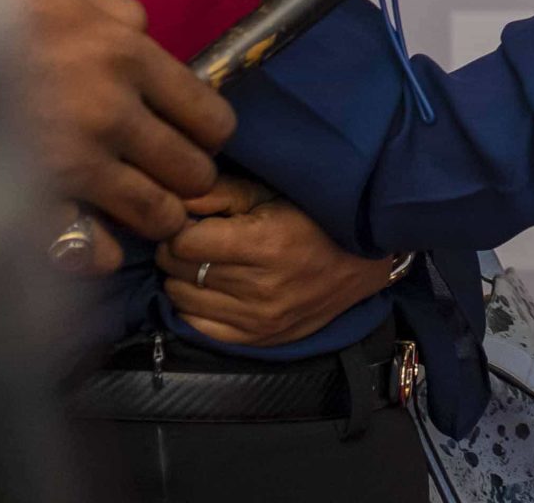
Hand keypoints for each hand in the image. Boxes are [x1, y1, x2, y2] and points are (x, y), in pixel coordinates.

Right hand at [14, 0, 233, 244]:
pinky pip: (86, 245)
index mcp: (127, 57)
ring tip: (152, 216)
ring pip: (152, 210)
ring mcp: (73, 162)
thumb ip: (114, 13)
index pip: (207, 114)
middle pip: (189, 168)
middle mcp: (112, 113)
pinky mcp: (30, 199)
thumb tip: (143, 30)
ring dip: (158, 217)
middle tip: (176, 180)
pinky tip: (103, 251)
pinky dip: (100, 253)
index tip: (201, 140)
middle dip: (189, 178)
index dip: (210, 133)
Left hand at [156, 177, 401, 345]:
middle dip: (177, 251)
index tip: (190, 220)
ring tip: (203, 262)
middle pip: (180, 270)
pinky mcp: (256, 339)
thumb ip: (221, 193)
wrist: (362, 264)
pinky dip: (193, 306)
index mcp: (265, 244)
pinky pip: (197, 327)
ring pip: (182, 299)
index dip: (180, 226)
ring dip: (183, 278)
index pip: (185, 242)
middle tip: (194, 238)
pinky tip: (208, 288)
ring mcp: (258, 320)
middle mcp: (259, 288)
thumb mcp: (272, 193)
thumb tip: (172, 198)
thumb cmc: (315, 218)